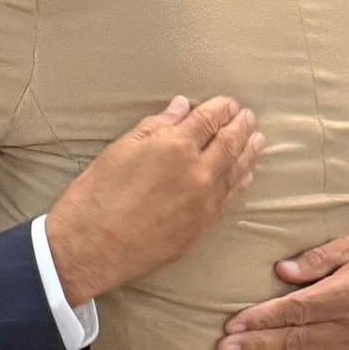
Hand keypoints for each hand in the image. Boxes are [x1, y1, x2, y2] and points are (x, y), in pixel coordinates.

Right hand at [46, 96, 263, 307]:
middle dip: (241, 126)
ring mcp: (203, 202)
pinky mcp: (202, 227)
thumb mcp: (120, 149)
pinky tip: (246, 174)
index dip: (221, 108)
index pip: (208, 120)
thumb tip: (181, 108)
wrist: (91, 247)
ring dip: (249, 152)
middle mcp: (197, 173)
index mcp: (174, 146)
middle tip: (248, 116)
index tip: (229, 103)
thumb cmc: (97, 195)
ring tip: (257, 140)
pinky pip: (230, 199)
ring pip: (236, 171)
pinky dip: (241, 183)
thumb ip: (155, 127)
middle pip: (229, 143)